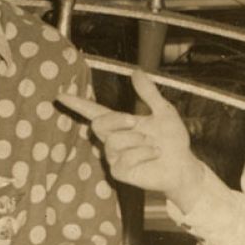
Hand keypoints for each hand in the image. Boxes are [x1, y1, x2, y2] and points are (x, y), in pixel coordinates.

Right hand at [59, 74, 207, 204]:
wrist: (183, 164)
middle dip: (117, 120)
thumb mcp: (163, 111)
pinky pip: (124, 159)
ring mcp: (114, 157)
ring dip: (138, 140)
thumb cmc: (172, 140)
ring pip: (113, 142)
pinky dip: (144, 153)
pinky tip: (154, 154)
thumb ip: (148, 93)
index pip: (93, 111)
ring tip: (153, 145)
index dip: (77, 103)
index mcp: (120, 123)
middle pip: (99, 124)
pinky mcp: (119, 172)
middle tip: (135, 122)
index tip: (61, 95)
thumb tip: (136, 71)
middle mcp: (113, 139)